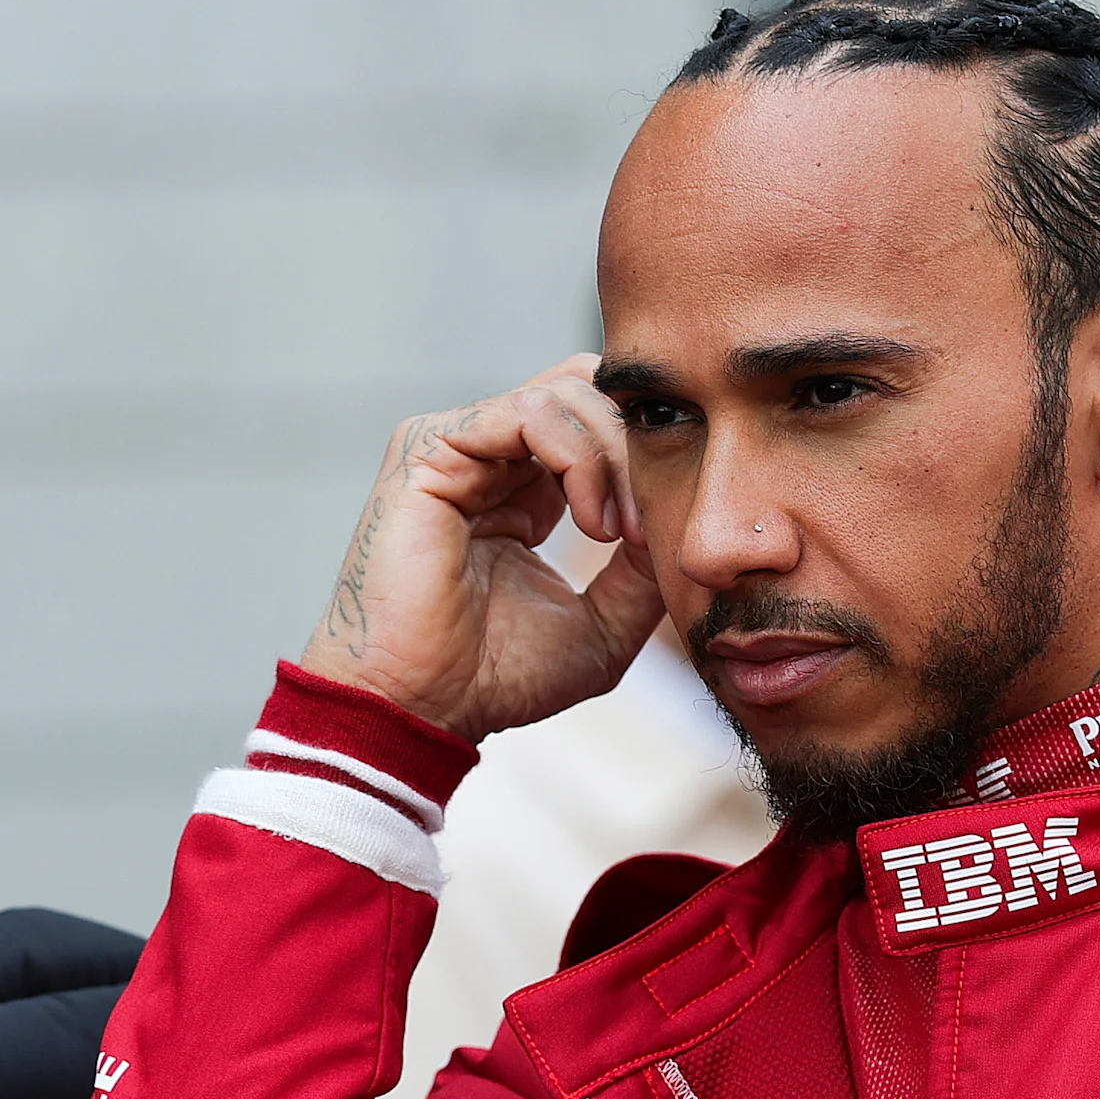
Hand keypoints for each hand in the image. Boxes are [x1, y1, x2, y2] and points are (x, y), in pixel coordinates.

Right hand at [298, 357, 665, 741]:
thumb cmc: (495, 678)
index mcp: (520, 490)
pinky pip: (529, 413)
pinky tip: (589, 520)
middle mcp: (485, 458)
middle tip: (643, 529)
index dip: (642, 458)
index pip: (594, 420)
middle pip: (587, 392)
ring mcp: (455, 447)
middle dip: (634, 450)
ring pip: (566, 394)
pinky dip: (578, 457)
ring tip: (616, 532)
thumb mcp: (603, 623)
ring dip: (613, 458)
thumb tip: (676, 513)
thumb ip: (641, 567)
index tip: (659, 533)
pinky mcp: (428, 448)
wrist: (423, 706)